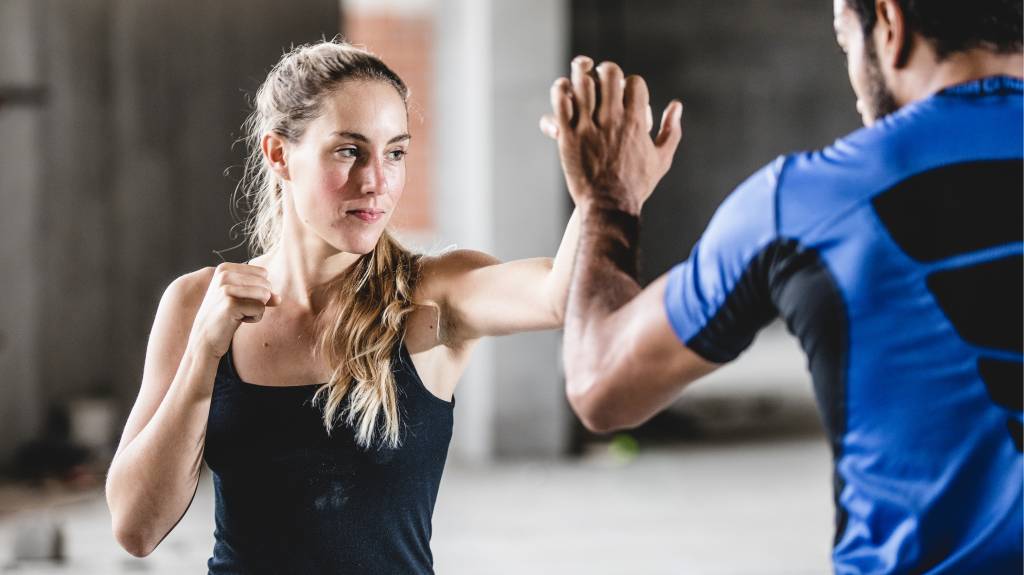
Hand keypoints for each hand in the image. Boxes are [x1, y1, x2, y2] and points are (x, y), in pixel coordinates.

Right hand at [188, 263, 279, 358]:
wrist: (204, 338)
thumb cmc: (225, 316)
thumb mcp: (243, 299)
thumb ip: (263, 293)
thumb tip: (279, 298)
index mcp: (225, 268)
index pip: (263, 273)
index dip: (258, 290)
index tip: (240, 299)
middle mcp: (224, 275)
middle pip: (266, 284)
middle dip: (259, 300)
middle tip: (239, 309)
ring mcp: (226, 289)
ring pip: (265, 295)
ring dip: (257, 309)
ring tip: (239, 314)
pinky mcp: (231, 304)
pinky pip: (260, 309)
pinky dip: (254, 318)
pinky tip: (237, 320)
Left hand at [540, 56, 682, 214]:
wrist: (608, 207)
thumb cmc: (637, 186)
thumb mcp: (662, 159)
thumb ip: (671, 131)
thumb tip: (676, 105)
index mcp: (637, 123)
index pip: (635, 83)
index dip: (631, 83)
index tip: (625, 92)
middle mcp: (614, 120)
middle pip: (610, 74)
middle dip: (606, 72)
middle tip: (601, 78)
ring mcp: (589, 127)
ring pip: (583, 83)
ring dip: (581, 75)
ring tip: (580, 78)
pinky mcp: (568, 136)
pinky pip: (561, 103)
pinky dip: (560, 91)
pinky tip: (562, 91)